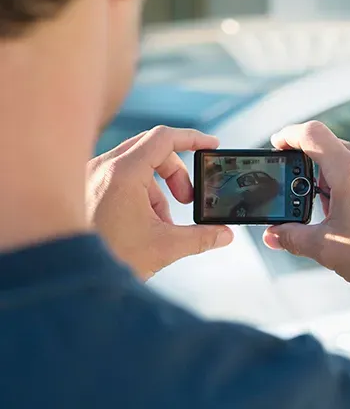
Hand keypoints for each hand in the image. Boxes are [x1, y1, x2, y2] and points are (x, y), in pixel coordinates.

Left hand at [86, 126, 233, 279]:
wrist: (62, 274)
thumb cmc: (104, 258)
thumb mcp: (163, 248)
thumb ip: (200, 238)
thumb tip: (224, 235)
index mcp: (124, 172)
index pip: (165, 138)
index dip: (193, 139)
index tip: (211, 145)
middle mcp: (103, 167)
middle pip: (152, 148)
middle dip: (176, 172)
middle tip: (187, 199)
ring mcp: (89, 176)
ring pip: (135, 165)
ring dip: (157, 188)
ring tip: (161, 221)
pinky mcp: (83, 189)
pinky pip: (118, 177)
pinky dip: (138, 193)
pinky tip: (140, 223)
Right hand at [263, 121, 349, 294]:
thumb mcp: (325, 248)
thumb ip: (293, 236)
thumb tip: (273, 235)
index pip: (313, 135)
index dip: (291, 135)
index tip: (280, 143)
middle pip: (339, 150)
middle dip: (321, 169)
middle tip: (315, 198)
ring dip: (349, 179)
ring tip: (347, 214)